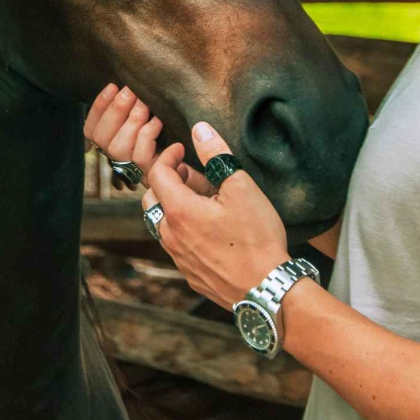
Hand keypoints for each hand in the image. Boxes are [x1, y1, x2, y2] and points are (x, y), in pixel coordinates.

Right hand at [82, 83, 214, 195]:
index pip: (92, 132)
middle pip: (101, 140)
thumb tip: (136, 84)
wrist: (219, 171)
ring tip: (147, 105)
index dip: (97, 109)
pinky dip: (147, 134)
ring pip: (117, 149)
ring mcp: (140, 171)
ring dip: (130, 121)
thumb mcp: (164, 118)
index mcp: (124, 145)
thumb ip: (145, 108)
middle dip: (114, 111)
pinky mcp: (157, 178)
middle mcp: (127, 161)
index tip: (112, 86)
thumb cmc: (194, 140)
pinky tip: (160, 122)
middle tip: (132, 91)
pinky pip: (140, 156)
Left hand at [143, 122, 289, 307]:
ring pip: (162, 223)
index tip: (183, 149)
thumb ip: (216, 156)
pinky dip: (184, 228)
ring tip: (206, 202)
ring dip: (176, 206)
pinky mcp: (189, 273)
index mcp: (178, 211)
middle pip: (152, 198)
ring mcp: (178, 257)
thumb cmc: (257, 239)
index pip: (157, 173)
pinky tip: (211, 228)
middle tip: (194, 175)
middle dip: (168, 180)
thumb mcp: (241, 188)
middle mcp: (170, 235)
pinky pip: (176, 244)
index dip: (168, 156)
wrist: (267, 290)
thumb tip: (199, 129)